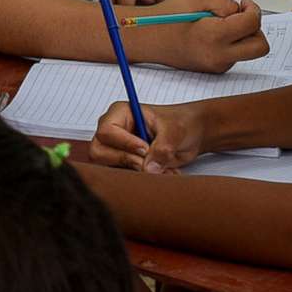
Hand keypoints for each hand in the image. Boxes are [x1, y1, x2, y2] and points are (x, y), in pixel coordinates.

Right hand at [89, 102, 214, 172]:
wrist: (192, 134)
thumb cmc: (181, 123)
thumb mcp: (175, 131)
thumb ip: (161, 149)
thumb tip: (148, 168)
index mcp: (120, 113)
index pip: (106, 131)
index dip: (124, 143)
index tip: (145, 149)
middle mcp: (114, 131)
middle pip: (100, 152)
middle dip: (126, 160)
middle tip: (149, 162)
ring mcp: (118, 149)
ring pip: (109, 167)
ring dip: (136, 172)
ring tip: (161, 169)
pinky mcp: (125, 164)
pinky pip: (123, 176)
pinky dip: (142, 178)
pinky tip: (161, 172)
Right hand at [131, 0, 267, 71]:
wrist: (148, 40)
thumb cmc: (169, 16)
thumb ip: (226, 4)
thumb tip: (242, 13)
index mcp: (215, 35)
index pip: (252, 24)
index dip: (253, 9)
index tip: (245, 3)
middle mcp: (219, 55)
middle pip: (260, 47)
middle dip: (256, 29)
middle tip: (243, 16)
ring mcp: (217, 66)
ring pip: (248, 51)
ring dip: (243, 36)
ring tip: (221, 24)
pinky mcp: (214, 70)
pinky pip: (234, 56)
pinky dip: (232, 44)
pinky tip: (212, 35)